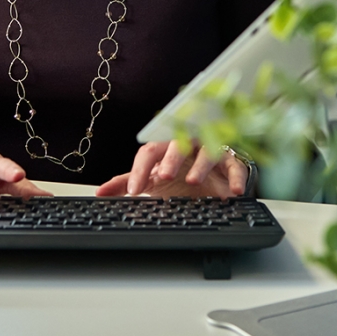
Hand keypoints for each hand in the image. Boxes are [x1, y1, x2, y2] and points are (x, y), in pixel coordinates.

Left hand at [95, 140, 247, 198]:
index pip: (149, 151)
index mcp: (165, 149)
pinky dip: (236, 177)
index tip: (135, 191)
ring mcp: (209, 151)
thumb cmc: (179, 173)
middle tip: (164, 174)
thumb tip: (100, 192)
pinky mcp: (230, 161)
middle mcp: (187, 146)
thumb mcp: (152, 180)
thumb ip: (127, 184)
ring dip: (201, 164)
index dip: (140, 169)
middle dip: (171, 157)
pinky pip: (235, 165)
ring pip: (206, 150)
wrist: (210, 177)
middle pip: (178, 143)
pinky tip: (234, 192)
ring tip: (195, 180)